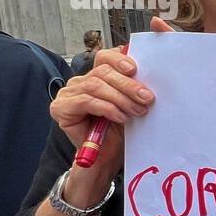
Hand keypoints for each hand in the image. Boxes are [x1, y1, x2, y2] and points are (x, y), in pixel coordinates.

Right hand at [48, 17, 172, 168]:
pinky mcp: (61, 108)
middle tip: (147, 98)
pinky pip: (87, 101)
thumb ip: (136, 87)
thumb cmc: (121, 130)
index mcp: (97, 75)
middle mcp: (80, 81)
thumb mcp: (132, 104)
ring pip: (96, 85)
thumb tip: (154, 72)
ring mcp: (68, 93)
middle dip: (128, 84)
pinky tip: (121, 117)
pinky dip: (108, 108)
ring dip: (120, 98)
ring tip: (137, 111)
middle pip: (103, 71)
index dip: (120, 58)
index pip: (106, 57)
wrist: (107, 158)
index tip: (136, 69)